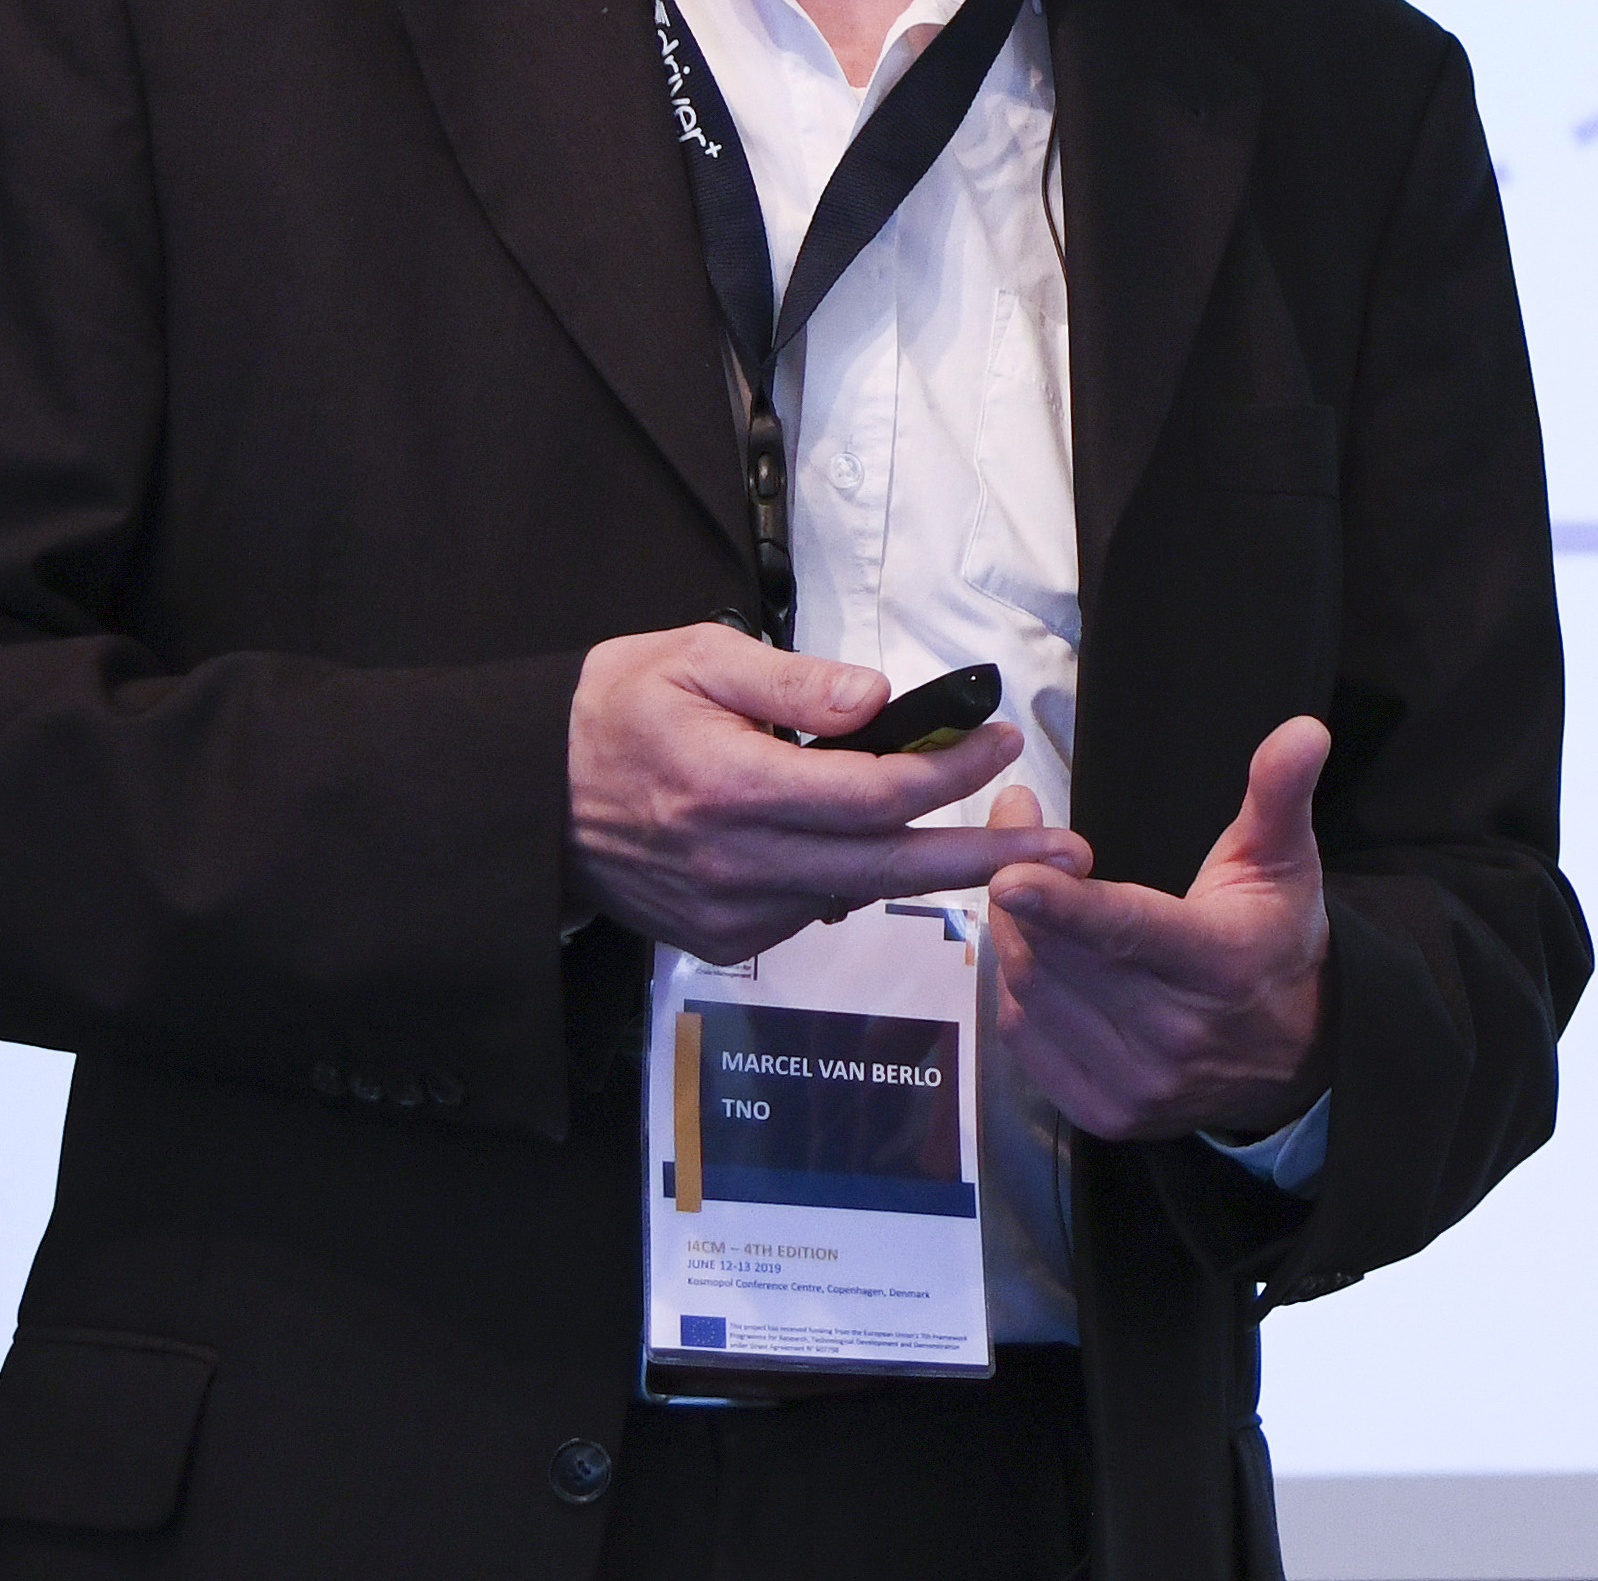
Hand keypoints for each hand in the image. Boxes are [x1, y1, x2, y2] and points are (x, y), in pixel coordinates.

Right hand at [569, 625, 1075, 964]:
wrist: (528, 797)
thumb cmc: (618, 710)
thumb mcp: (695, 658)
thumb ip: (791, 680)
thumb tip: (878, 698)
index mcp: (732, 787)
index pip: (875, 793)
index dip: (950, 772)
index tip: (1003, 743)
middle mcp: (736, 863)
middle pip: (890, 866)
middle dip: (989, 858)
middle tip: (1069, 850)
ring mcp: (730, 912)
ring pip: (858, 892)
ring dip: (930, 866)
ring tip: (999, 837)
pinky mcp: (723, 938)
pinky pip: (817, 909)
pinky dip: (859, 879)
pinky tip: (879, 845)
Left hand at [986, 715, 1332, 1144]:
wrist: (1295, 1057)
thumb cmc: (1276, 938)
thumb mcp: (1284, 860)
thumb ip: (1279, 794)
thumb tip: (1304, 729)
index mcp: (1218, 962)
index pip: (1129, 930)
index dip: (1064, 904)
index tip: (1007, 874)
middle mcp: (1174, 1034)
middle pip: (1061, 955)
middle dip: (1021, 887)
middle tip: (1012, 824)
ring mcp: (1136, 1083)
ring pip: (1033, 994)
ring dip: (1014, 933)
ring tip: (1023, 889)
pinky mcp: (1104, 1113)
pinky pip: (1025, 1039)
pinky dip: (1019, 988)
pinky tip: (1038, 954)